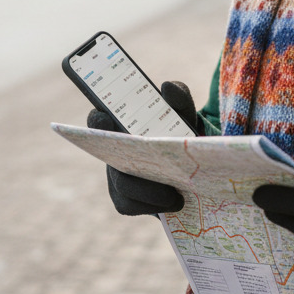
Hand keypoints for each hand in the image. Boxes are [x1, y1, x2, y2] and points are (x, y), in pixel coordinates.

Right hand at [87, 80, 202, 215]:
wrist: (194, 166)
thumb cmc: (181, 132)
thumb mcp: (184, 113)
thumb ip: (178, 97)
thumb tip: (167, 87)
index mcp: (119, 127)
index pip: (98, 121)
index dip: (98, 120)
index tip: (106, 118)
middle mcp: (112, 152)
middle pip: (109, 159)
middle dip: (129, 164)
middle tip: (154, 167)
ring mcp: (116, 177)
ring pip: (123, 185)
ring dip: (149, 190)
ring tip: (176, 193)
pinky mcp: (126, 200)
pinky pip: (131, 205)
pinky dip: (154, 205)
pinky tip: (176, 203)